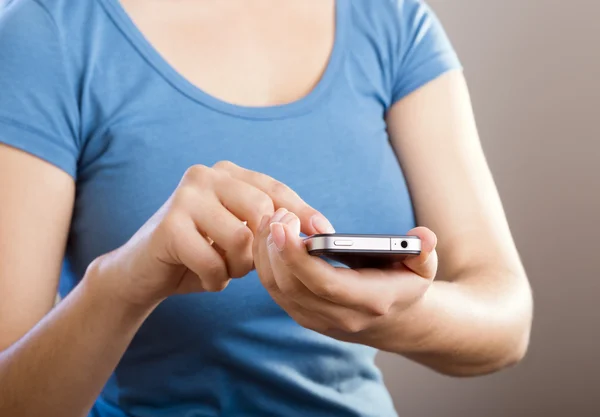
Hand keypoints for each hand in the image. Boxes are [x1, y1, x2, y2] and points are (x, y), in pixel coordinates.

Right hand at [90, 162, 334, 307]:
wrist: (142, 272)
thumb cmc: (200, 253)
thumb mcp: (240, 234)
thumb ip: (270, 226)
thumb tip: (317, 231)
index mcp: (227, 174)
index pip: (276, 189)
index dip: (303, 212)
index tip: (326, 233)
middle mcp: (206, 175)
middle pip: (263, 212)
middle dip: (262, 248)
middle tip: (244, 263)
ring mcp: (185, 196)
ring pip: (242, 239)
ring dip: (237, 266)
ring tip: (221, 267)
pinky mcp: (169, 225)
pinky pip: (215, 262)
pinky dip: (215, 280)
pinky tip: (202, 276)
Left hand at [253, 209, 437, 339]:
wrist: (397, 321)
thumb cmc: (406, 284)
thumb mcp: (423, 266)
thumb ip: (423, 250)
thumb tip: (423, 236)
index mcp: (370, 301)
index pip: (325, 283)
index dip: (298, 257)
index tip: (283, 226)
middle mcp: (340, 317)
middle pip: (292, 286)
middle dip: (276, 248)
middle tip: (277, 214)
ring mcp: (318, 320)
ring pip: (277, 289)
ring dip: (266, 253)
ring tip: (272, 220)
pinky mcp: (303, 316)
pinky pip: (275, 291)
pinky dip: (266, 263)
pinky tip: (270, 237)